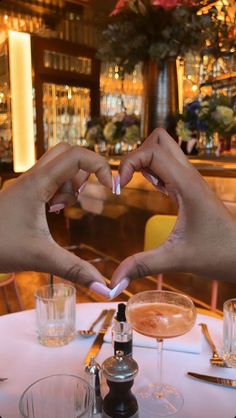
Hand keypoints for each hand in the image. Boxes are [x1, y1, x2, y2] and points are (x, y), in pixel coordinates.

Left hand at [0, 143, 111, 288]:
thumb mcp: (40, 258)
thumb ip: (75, 270)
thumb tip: (105, 289)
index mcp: (37, 184)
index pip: (76, 155)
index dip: (100, 167)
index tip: (112, 190)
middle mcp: (31, 178)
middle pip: (67, 153)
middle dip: (87, 171)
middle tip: (90, 195)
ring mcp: (25, 184)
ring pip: (58, 166)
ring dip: (71, 182)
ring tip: (67, 207)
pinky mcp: (22, 193)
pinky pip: (48, 180)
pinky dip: (59, 190)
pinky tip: (55, 210)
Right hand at [111, 128, 235, 287]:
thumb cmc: (218, 254)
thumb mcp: (176, 259)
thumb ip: (142, 266)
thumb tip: (113, 282)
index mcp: (186, 185)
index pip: (152, 151)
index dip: (128, 163)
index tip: (118, 188)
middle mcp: (189, 176)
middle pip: (159, 140)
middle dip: (136, 154)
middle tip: (125, 180)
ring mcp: (191, 181)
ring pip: (164, 149)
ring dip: (145, 159)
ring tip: (132, 183)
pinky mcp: (190, 189)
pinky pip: (169, 166)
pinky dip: (153, 169)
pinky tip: (149, 186)